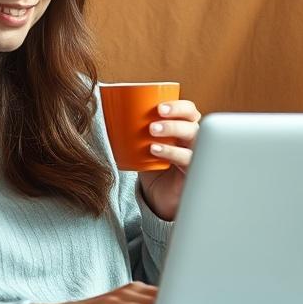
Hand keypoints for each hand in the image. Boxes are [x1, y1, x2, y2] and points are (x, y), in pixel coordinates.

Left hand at [138, 100, 200, 220]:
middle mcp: (194, 141)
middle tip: (156, 115)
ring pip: (195, 138)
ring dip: (174, 129)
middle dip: (175, 115)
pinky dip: (172, 152)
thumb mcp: (141, 144)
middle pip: (193, 122)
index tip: (159, 106)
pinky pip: (188, 159)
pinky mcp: (192, 172)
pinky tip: (155, 149)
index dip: (178, 106)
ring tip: (151, 131)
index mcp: (183, 129)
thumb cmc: (151, 165)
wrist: (158, 197)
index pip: (189, 111)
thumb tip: (107, 109)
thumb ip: (132, 129)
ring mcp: (195, 156)